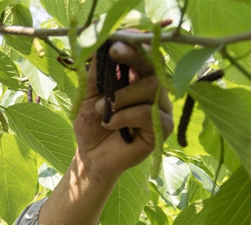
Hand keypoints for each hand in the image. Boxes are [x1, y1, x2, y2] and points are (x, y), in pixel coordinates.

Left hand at [72, 41, 173, 180]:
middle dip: (133, 58)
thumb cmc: (91, 124)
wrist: (92, 156)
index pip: (143, 55)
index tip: (116, 43)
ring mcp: (160, 108)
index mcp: (137, 78)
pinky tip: (111, 123)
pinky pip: (149, 113)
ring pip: (151, 87)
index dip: (133, 46)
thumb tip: (100, 42)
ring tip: (101, 109)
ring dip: (122, 96)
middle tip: (115, 54)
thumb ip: (96, 72)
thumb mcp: (87, 95)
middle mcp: (153, 90)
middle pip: (153, 66)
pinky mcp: (163, 128)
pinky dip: (126, 116)